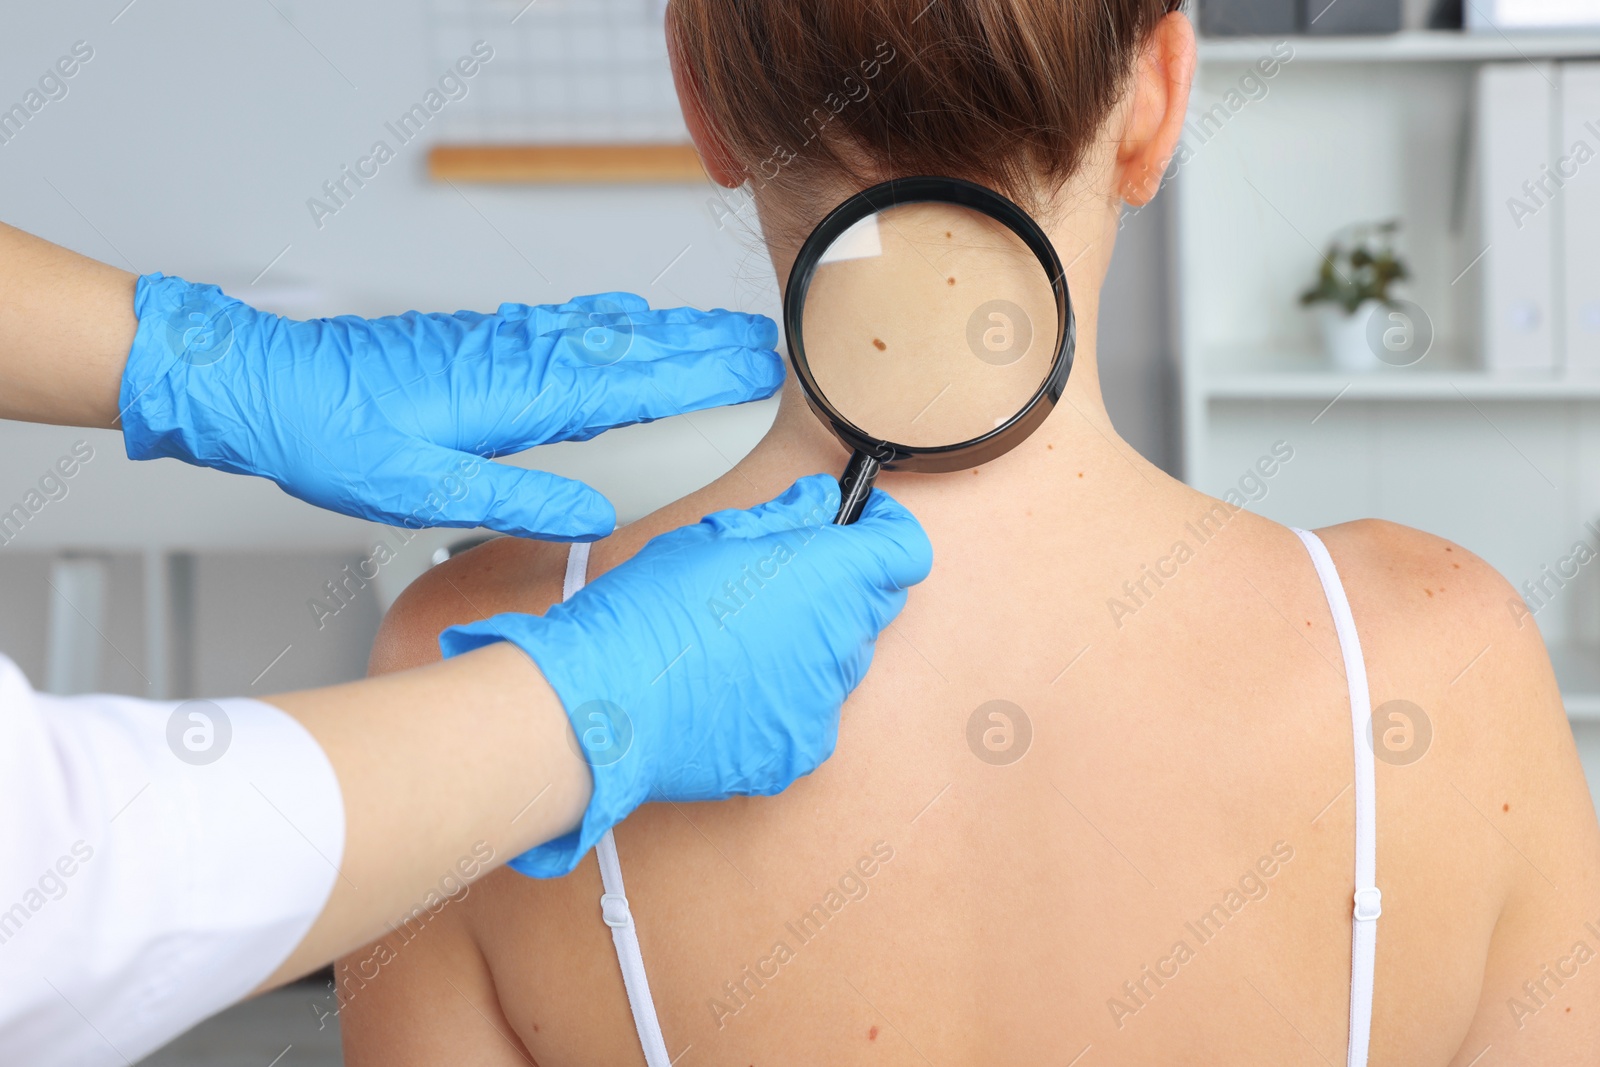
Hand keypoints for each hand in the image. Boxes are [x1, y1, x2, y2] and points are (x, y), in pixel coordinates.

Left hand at [118, 276, 782, 540]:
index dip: (699, 375)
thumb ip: (514, 500)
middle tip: (765, 341)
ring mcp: (495, 343)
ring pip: (599, 330)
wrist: (260, 384)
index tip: (758, 365)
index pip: (629, 381)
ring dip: (663, 331)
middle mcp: (513, 357)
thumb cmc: (328, 437)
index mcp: (512, 393)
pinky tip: (619, 322)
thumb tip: (592, 517)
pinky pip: (563, 324)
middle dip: (701, 344)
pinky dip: (609, 322)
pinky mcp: (475, 343)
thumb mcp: (420, 491)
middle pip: (628, 346)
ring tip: (714, 332)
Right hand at [439, 475, 933, 876]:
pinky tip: (732, 687)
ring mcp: (823, 705)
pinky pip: (812, 713)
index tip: (861, 526)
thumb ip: (782, 519)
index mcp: (829, 579)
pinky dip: (785, 698)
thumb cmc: (645, 616)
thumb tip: (820, 503)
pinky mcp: (799, 751)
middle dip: (840, 587)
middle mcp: (840, 643)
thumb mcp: (711, 538)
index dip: (886, 533)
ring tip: (739, 641)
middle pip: (873, 606)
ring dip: (809, 644)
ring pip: (839, 661)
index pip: (906, 552)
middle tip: (780, 580)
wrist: (602, 705)